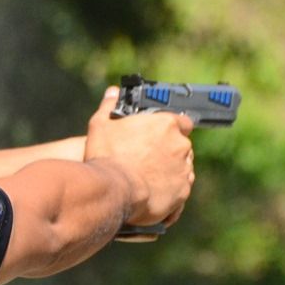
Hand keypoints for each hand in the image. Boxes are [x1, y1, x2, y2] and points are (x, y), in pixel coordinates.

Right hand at [84, 86, 194, 232]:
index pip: (182, 121)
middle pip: (181, 146)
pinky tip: (154, 191)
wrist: (113, 190)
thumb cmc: (107, 155)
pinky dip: (170, 190)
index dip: (173, 128)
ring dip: (171, 170)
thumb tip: (112, 93)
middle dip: (169, 151)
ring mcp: (183, 169)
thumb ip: (109, 106)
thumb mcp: (101, 125)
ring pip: (182, 167)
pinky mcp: (182, 191)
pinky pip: (180, 188)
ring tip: (148, 177)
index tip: (161, 134)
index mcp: (166, 124)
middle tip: (148, 158)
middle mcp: (180, 145)